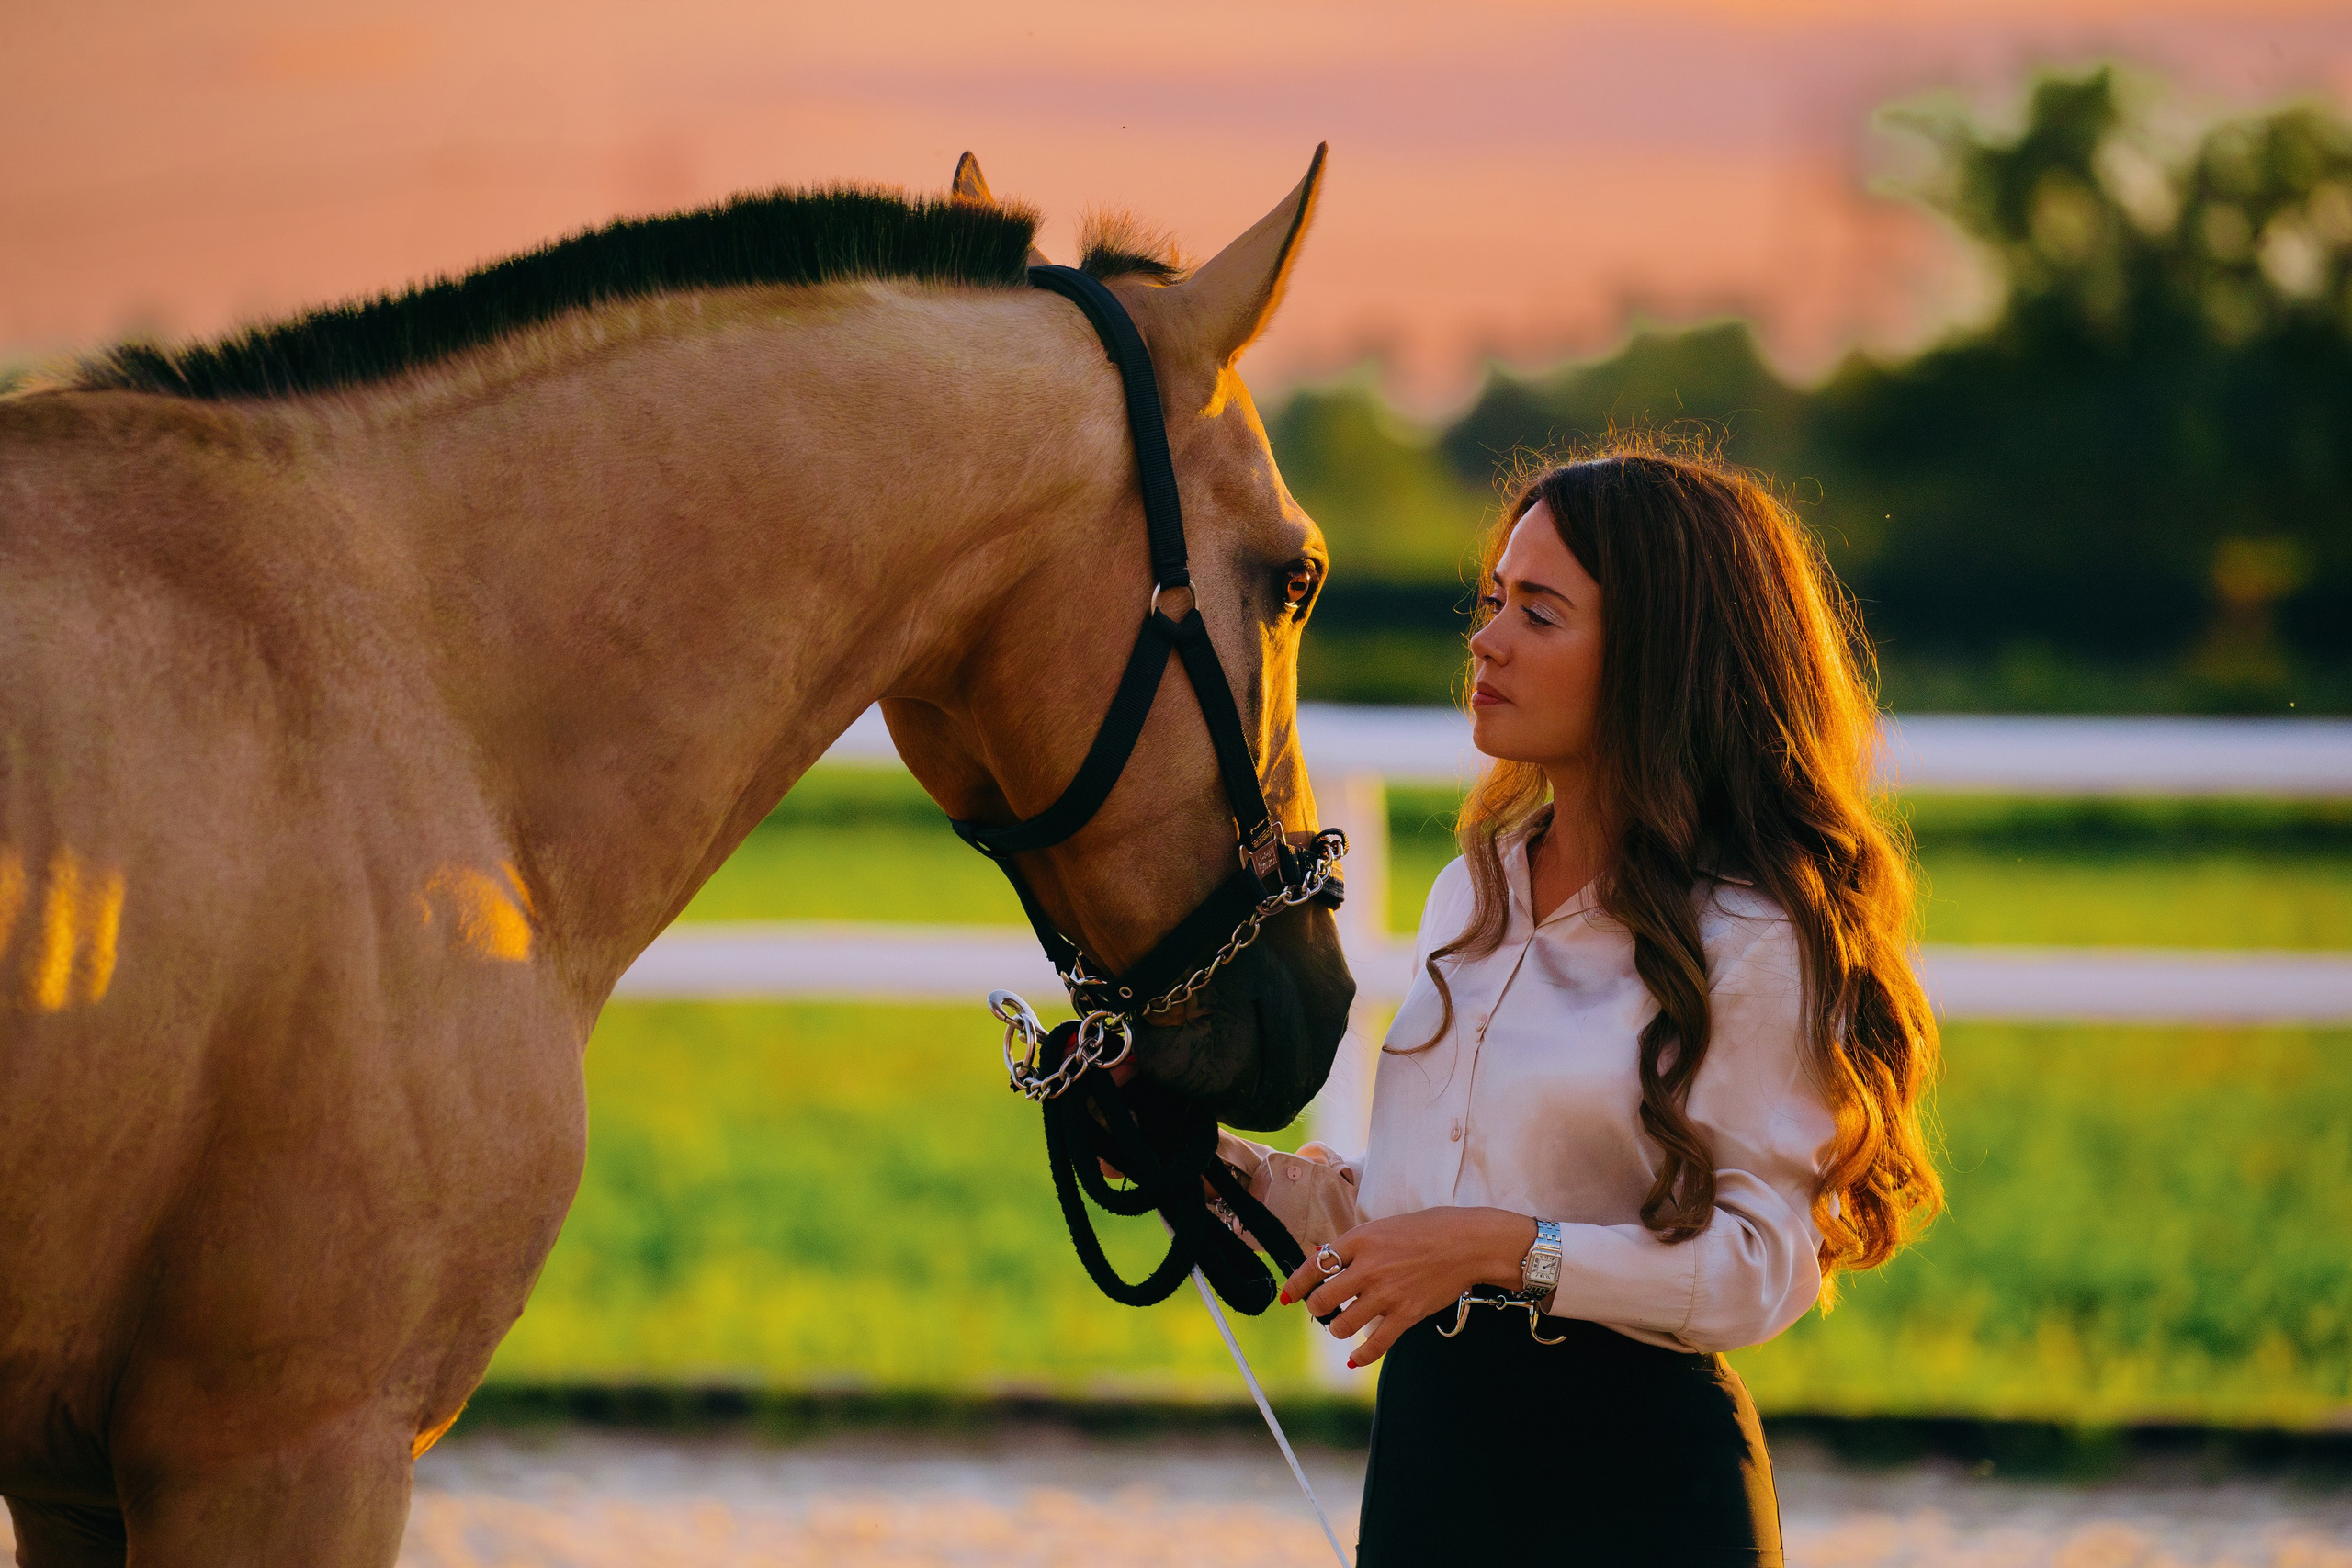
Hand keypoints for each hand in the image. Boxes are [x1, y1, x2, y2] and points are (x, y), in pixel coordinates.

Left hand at [1278, 1207, 1536, 1367]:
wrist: (1468, 1243)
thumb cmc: (1428, 1228)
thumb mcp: (1384, 1226)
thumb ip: (1357, 1245)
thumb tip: (1328, 1258)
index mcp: (1359, 1240)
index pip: (1314, 1265)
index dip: (1296, 1284)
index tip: (1288, 1296)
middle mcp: (1367, 1268)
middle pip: (1322, 1299)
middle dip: (1317, 1308)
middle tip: (1324, 1308)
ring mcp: (1386, 1293)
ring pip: (1342, 1324)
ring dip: (1337, 1328)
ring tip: (1342, 1325)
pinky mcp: (1405, 1314)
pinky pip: (1375, 1345)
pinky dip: (1360, 1356)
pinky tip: (1353, 1359)